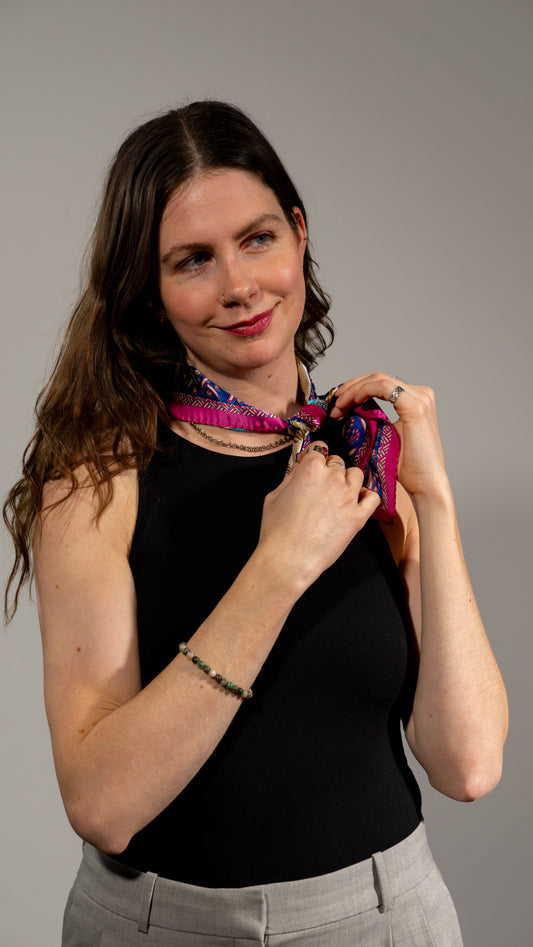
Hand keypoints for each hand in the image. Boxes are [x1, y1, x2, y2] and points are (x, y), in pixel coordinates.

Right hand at [257, 442, 380, 590]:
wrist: (288, 559)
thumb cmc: (276, 530)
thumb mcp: (274, 495)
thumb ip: (291, 476)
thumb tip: (300, 467)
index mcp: (311, 469)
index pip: (319, 449)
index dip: (314, 457)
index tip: (311, 465)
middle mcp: (333, 478)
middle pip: (338, 462)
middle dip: (329, 470)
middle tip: (320, 487)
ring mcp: (349, 496)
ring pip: (356, 474)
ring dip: (348, 480)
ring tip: (338, 494)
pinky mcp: (359, 516)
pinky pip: (373, 497)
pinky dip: (366, 497)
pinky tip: (356, 503)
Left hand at [330, 372, 449, 500]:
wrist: (426, 484)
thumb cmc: (408, 467)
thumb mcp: (387, 437)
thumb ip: (375, 419)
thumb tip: (351, 410)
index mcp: (415, 400)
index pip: (381, 383)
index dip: (357, 388)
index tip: (339, 403)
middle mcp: (421, 394)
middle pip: (378, 378)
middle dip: (352, 387)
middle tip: (335, 402)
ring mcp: (420, 398)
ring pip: (378, 379)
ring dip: (354, 389)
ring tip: (339, 405)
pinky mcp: (416, 406)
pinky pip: (383, 386)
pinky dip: (364, 390)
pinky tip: (352, 401)